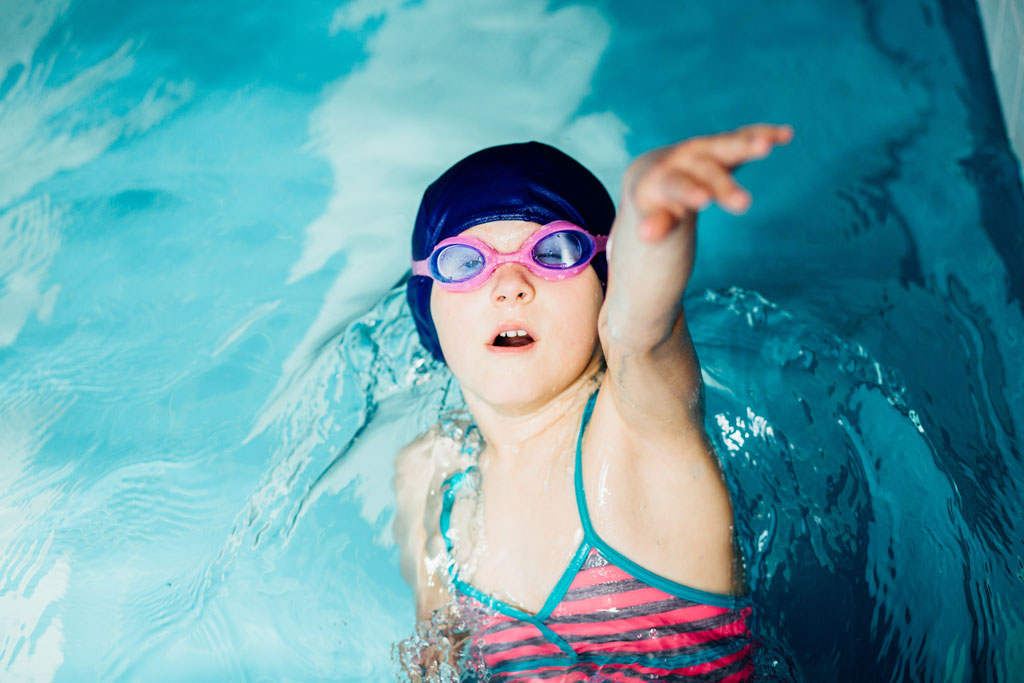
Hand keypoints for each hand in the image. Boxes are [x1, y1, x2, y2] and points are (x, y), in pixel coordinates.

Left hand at [622, 124, 792, 241]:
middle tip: (743, 203)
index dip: (690, 191)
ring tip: (767, 145)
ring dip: (746, 144)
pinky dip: (763, 134)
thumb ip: (655, 225)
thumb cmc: (654, 204)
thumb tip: (646, 236)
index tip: (702, 200)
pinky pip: (743, 137)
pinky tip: (786, 135)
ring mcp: (704, 149)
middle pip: (705, 170)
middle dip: (724, 185)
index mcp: (662, 177)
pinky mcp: (722, 146)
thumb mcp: (652, 216)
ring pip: (726, 145)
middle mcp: (683, 158)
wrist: (653, 175)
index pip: (677, 185)